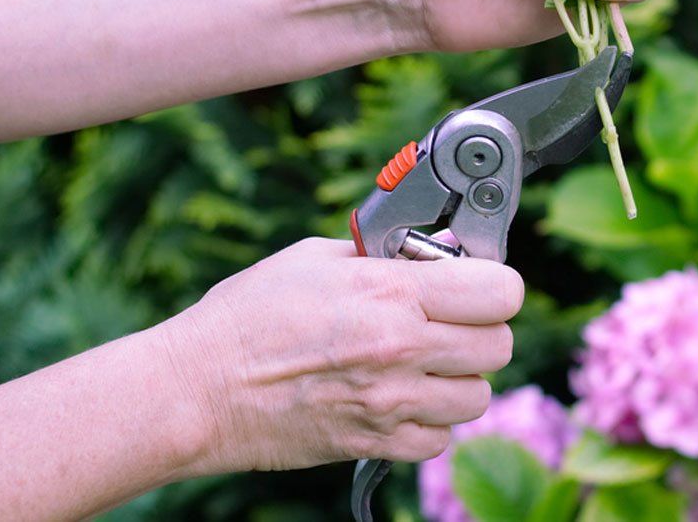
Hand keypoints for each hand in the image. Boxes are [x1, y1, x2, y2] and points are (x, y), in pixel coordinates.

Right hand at [159, 238, 522, 472]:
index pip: (502, 292)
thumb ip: (384, 256)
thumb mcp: (317, 257)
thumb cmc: (247, 317)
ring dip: (460, 379)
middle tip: (450, 322)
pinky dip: (430, 421)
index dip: (496, 286)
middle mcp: (402, 349)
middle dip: (482, 330)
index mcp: (392, 293)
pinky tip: (401, 398)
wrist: (195, 391)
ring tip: (423, 363)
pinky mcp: (374, 443)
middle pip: (500, 346)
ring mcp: (391, 402)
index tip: (477, 285)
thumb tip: (430, 255)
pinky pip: (439, 438)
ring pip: (478, 396)